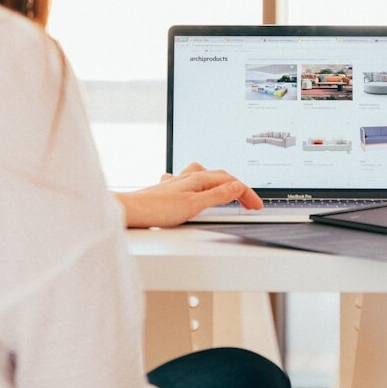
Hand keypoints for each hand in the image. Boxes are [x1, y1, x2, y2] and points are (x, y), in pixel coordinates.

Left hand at [115, 162, 262, 227]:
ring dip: (221, 183)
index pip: (231, 182)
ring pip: (206, 176)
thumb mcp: (194, 205)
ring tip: (229, 192)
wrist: (130, 211)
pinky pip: (191, 182)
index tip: (257, 206)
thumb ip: (217, 195)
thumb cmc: (156, 209)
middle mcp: (188, 176)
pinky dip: (202, 186)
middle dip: (238, 188)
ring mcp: (178, 182)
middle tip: (249, 203)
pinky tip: (196, 191)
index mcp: (198, 178)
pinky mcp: (169, 191)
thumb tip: (238, 186)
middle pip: (221, 177)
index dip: (247, 193)